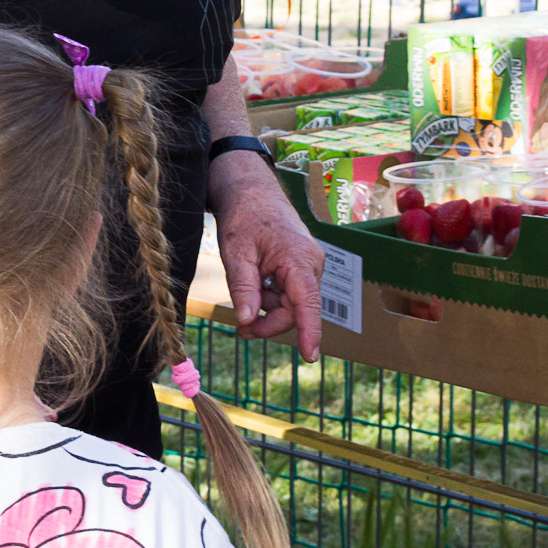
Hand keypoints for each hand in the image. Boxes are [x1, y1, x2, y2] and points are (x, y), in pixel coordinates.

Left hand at [209, 155, 323, 361]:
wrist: (251, 190)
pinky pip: (289, 293)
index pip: (308, 304)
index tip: (310, 357)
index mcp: (299, 259)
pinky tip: (255, 285)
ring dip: (267, 310)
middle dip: (269, 323)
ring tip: (243, 300)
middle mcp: (311, 264)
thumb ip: (243, 289)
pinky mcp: (301, 266)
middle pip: (295, 310)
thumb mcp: (236, 254)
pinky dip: (270, 297)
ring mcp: (308, 265)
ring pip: (291, 304)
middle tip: (241, 329)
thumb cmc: (245, 216)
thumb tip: (248, 321)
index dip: (309, 332)